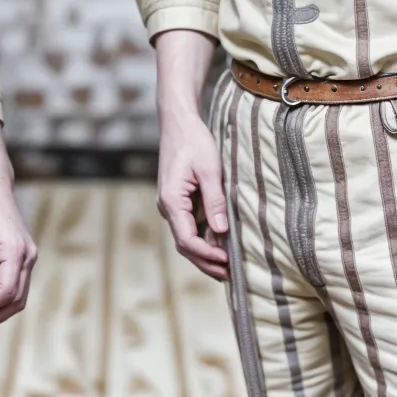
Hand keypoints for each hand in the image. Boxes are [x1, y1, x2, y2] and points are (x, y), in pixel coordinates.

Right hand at [158, 110, 228, 280]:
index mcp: (171, 200)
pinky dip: (203, 238)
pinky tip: (219, 244)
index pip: (187, 239)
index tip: (227, 262)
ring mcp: (171, 204)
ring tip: (227, 266)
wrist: (178, 122)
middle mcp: (167, 206)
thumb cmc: (193, 141)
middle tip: (229, 274)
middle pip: (184, 244)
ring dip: (205, 252)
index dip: (207, 254)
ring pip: (186, 237)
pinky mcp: (177, 200)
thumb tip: (221, 232)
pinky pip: (189, 225)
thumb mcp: (209, 169)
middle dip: (206, 261)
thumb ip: (214, 201)